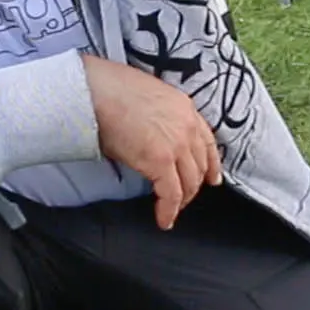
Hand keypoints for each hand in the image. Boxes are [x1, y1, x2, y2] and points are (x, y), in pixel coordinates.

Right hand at [82, 54, 221, 229]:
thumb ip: (161, 119)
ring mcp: (177, 144)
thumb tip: (152, 139)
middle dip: (194, 186)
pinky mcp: (161, 161)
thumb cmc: (111, 89)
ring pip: (189, 183)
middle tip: (184, 198)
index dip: (211, 164)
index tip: (212, 178)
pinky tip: (164, 219)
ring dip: (181, 200)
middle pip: (199, 166)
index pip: (207, 141)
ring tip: (172, 210)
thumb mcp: (148, 98)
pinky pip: (171, 194)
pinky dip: (168, 211)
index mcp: (185, 108)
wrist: (97, 90)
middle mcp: (187, 126)